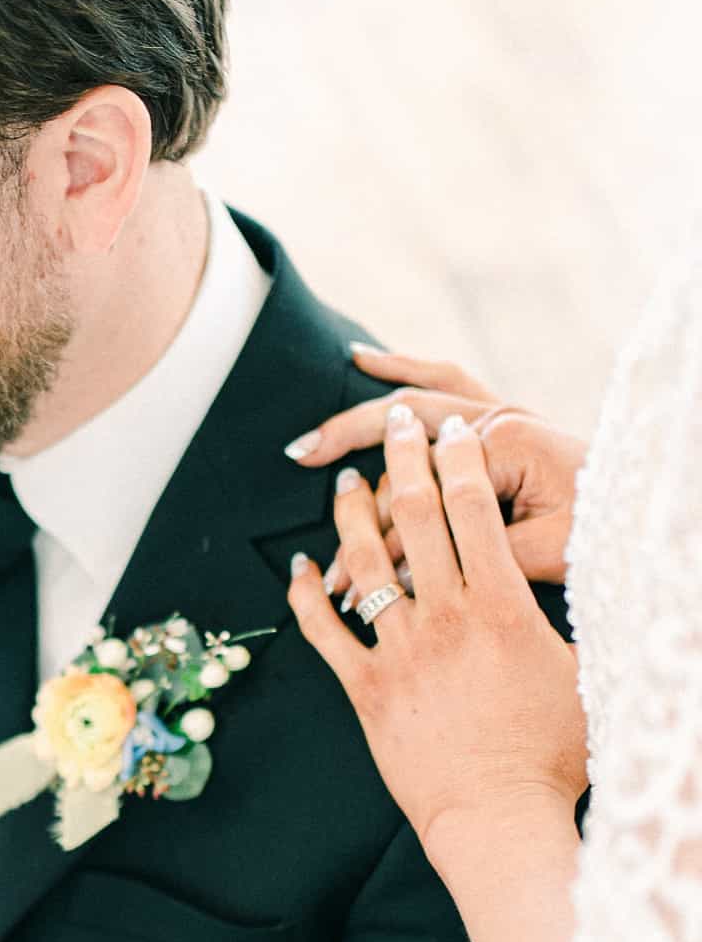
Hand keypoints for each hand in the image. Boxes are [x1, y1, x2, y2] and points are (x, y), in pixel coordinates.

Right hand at [283, 344, 586, 591]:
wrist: (643, 508)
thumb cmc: (600, 533)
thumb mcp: (542, 555)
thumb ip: (472, 555)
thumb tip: (402, 574)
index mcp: (505, 446)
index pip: (421, 493)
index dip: (381, 539)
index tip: (348, 582)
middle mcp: (498, 419)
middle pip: (404, 439)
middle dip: (348, 460)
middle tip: (300, 469)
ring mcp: (500, 410)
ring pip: (413, 402)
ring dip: (360, 417)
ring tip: (309, 442)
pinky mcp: (502, 414)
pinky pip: (445, 376)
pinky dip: (404, 365)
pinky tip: (361, 359)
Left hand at [287, 404, 586, 858]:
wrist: (499, 817)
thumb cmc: (553, 755)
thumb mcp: (584, 674)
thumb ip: (579, 622)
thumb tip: (608, 583)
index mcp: (503, 607)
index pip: (476, 511)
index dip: (460, 460)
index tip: (451, 429)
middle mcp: (447, 619)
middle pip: (418, 519)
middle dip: (404, 460)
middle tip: (396, 426)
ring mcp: (400, 654)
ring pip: (366, 565)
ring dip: (353, 515)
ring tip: (347, 481)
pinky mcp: (365, 691)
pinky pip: (324, 631)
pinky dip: (307, 594)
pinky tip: (300, 566)